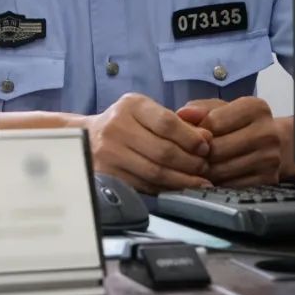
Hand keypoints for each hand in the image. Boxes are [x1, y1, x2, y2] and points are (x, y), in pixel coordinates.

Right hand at [79, 93, 212, 194]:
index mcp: (131, 106)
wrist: (87, 137)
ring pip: (155, 172)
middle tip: (205, 168)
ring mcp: (109, 152)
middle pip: (163, 151)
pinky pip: (144, 185)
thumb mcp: (148, 112)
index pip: (167, 123)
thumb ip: (179, 121)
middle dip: (190, 162)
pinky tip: (178, 188)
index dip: (191, 138)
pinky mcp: (108, 173)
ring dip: (182, 180)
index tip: (205, 147)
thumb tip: (207, 134)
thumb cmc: (126, 123)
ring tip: (198, 181)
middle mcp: (116, 127)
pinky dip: (166, 188)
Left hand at [178, 97, 282, 186]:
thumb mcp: (222, 108)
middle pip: (217, 149)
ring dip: (204, 170)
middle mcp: (267, 132)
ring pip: (221, 170)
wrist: (276, 144)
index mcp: (255, 108)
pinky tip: (212, 175)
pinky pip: (230, 185)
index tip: (192, 134)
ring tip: (198, 164)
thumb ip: (200, 108)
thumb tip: (182, 114)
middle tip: (188, 154)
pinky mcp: (268, 179)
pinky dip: (216, 182)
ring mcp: (269, 158)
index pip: (213, 122)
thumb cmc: (240, 123)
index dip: (196, 131)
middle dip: (198, 153)